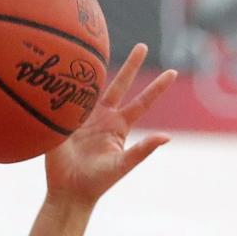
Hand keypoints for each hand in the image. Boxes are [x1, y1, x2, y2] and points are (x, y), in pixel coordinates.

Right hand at [44, 43, 175, 207]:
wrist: (69, 190)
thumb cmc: (97, 182)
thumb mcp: (122, 165)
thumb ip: (142, 151)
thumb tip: (167, 137)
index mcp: (119, 126)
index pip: (142, 102)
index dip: (157, 88)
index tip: (173, 72)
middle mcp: (104, 117)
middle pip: (121, 85)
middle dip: (132, 65)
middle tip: (143, 45)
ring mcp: (84, 116)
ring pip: (93, 85)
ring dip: (97, 67)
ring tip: (101, 46)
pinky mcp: (63, 118)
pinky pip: (68, 95)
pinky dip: (69, 80)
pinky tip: (69, 62)